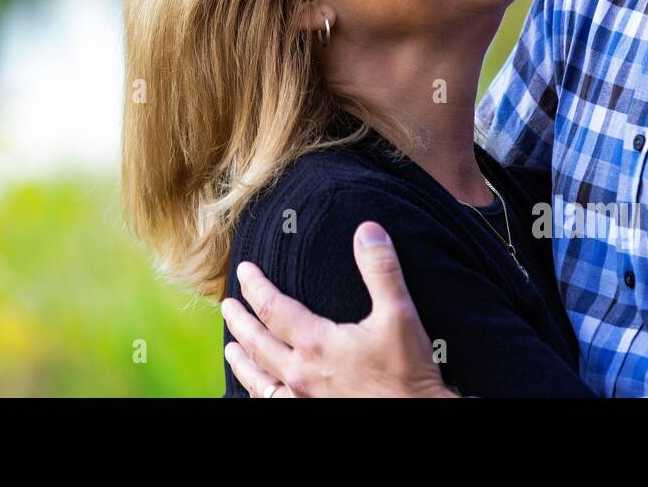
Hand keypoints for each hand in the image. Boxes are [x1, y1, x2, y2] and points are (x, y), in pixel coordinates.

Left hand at [221, 220, 456, 397]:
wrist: (419, 417)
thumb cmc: (409, 372)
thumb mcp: (400, 314)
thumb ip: (381, 269)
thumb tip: (368, 230)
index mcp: (316, 344)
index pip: (272, 308)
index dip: (256, 286)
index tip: (244, 270)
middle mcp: (301, 374)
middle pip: (258, 343)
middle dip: (240, 321)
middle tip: (227, 305)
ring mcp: (303, 400)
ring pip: (260, 378)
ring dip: (242, 362)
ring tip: (230, 349)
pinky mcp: (310, 415)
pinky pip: (273, 404)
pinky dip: (258, 392)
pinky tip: (258, 390)